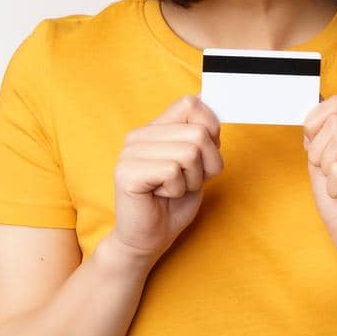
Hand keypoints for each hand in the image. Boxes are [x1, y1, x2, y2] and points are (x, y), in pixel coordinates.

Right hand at [110, 94, 222, 262]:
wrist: (152, 236)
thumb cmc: (176, 200)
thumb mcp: (200, 162)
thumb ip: (203, 134)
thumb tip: (209, 100)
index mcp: (155, 128)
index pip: (191, 104)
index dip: (211, 130)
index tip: (203, 155)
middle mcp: (138, 135)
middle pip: (198, 133)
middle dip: (205, 165)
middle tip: (186, 181)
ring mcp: (129, 153)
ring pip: (189, 152)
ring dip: (192, 179)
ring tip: (173, 189)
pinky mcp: (125, 173)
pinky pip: (172, 171)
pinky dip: (177, 189)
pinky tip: (161, 195)